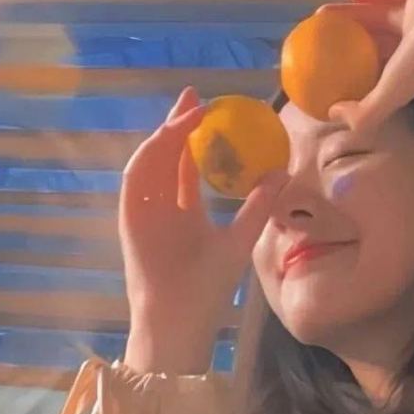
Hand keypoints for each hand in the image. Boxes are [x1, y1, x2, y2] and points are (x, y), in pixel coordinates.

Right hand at [120, 87, 284, 374]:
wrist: (182, 318)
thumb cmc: (209, 288)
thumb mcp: (240, 238)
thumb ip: (258, 206)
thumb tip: (283, 173)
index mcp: (184, 212)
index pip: (187, 166)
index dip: (197, 138)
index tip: (213, 111)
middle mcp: (162, 207)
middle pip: (165, 156)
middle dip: (176, 124)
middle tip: (193, 95)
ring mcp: (144, 211)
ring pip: (150, 162)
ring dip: (164, 134)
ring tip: (187, 111)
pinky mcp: (129, 218)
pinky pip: (135, 179)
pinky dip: (149, 156)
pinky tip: (168, 137)